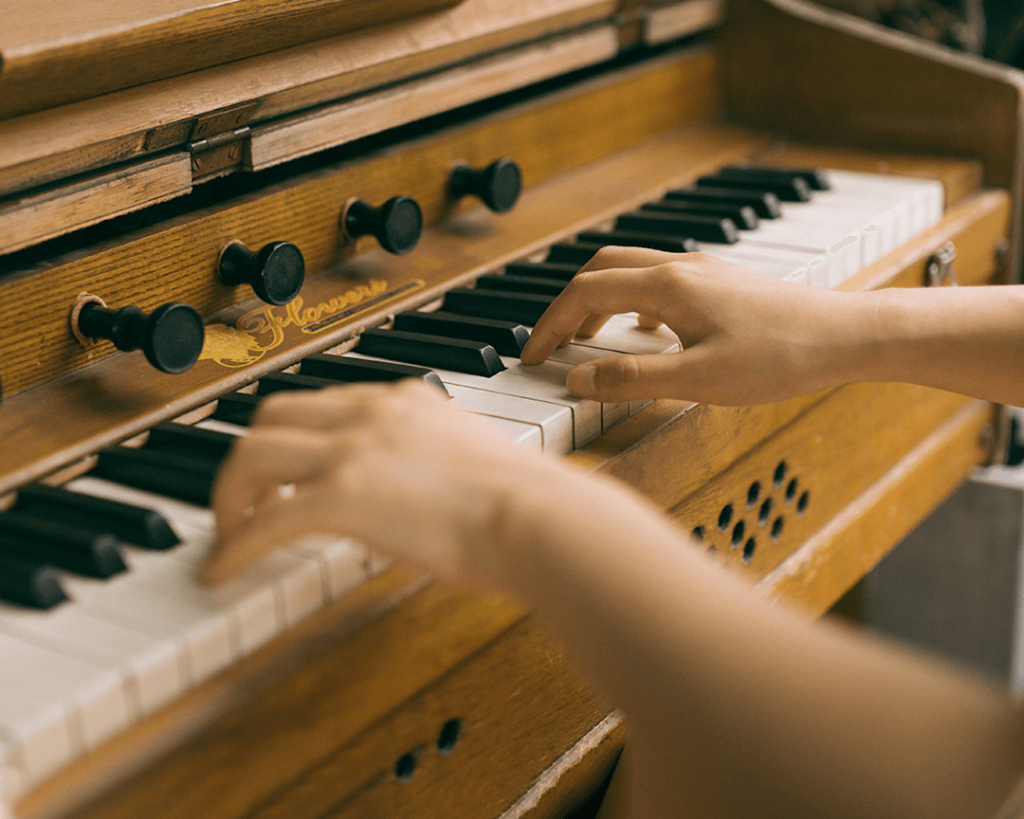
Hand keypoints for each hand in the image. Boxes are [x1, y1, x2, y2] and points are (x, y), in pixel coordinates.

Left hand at [206, 380, 568, 583]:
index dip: (295, 438)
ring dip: (229, 494)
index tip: (288, 469)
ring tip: (230, 530)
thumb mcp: (472, 459)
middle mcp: (371, 412)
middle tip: (246, 498)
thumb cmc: (523, 501)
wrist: (536, 516)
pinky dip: (234, 547)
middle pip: (272, 414)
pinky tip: (223, 571)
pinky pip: (264, 521)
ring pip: (252, 453)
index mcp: (404, 400)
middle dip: (249, 457)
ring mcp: (353, 449)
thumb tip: (425, 496)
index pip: (325, 403)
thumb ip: (437, 461)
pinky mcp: (342, 496)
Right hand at [520, 248, 864, 405]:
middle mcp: (681, 267)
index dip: (550, 324)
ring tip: (587, 338)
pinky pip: (660, 281)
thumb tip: (577, 378)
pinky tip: (645, 331)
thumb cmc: (781, 356)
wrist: (846, 336)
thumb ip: (632, 378)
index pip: (585, 292)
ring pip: (631, 272)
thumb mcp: (699, 379)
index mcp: (667, 286)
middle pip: (602, 269)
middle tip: (552, 343)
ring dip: (599, 300)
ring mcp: (703, 272)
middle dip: (568, 304)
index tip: (533, 355)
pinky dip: (632, 302)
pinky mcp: (722, 284)